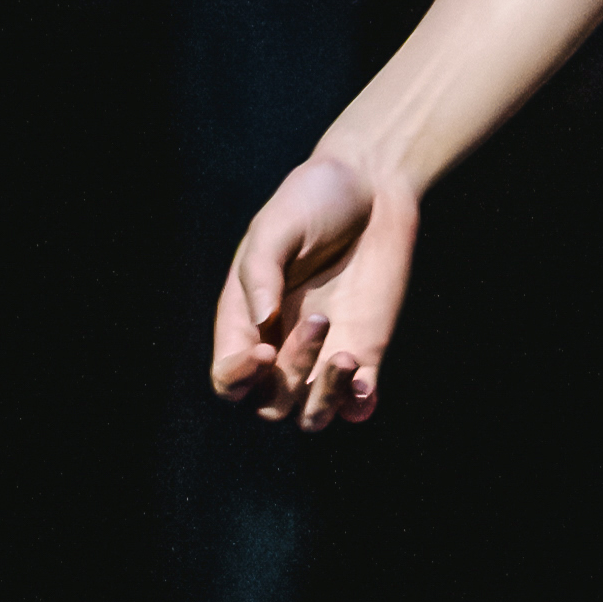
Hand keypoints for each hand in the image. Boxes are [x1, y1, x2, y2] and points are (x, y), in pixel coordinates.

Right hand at [212, 150, 425, 428]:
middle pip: (269, 403)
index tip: (264, 350)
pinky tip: (365, 378)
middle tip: (318, 318)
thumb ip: (262, 271)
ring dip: (322, 401)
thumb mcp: (277, 226)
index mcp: (246, 319)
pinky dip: (357, 405)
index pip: (228, 377)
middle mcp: (280, 344)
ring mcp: (323, 353)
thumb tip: (263, 320)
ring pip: (309, 415)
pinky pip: (357, 404)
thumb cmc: (314, 199)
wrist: (374, 186)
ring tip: (345, 357)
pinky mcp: (367, 351)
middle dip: (288, 375)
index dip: (239, 378)